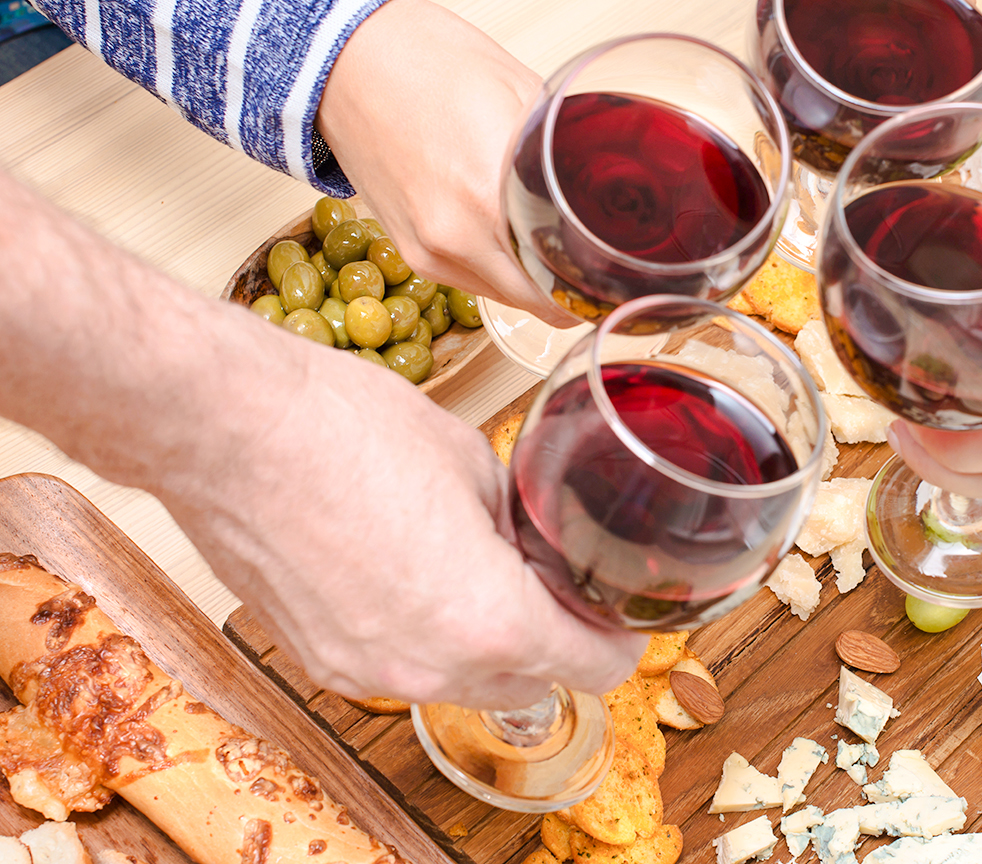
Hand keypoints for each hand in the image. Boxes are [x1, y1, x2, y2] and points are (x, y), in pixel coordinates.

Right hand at [164, 330, 643, 708]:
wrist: (231, 430)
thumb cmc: (346, 428)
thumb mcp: (475, 461)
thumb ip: (521, 522)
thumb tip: (530, 540)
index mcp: (490, 622)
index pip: (593, 668)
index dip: (618, 637)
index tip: (618, 614)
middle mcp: (430, 667)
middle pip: (531, 684)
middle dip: (554, 641)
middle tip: (555, 584)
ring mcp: (367, 671)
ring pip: (462, 683)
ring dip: (488, 645)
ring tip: (485, 574)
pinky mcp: (318, 658)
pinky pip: (400, 666)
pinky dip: (424, 638)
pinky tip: (417, 576)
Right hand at [315, 0, 571, 323]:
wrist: (344, 56)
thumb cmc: (429, 59)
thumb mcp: (523, 92)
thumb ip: (561, 146)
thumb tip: (602, 175)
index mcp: (490, 196)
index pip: (563, 277)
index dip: (598, 284)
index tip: (619, 277)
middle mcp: (456, 236)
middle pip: (538, 298)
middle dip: (573, 290)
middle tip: (601, 273)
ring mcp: (427, 249)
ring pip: (503, 295)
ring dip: (534, 285)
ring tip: (562, 259)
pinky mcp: (408, 249)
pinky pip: (469, 281)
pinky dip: (498, 274)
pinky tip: (517, 250)